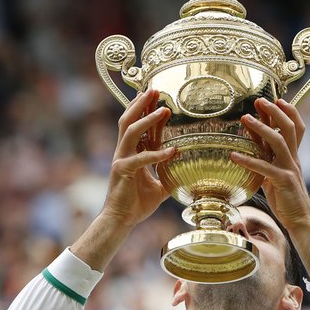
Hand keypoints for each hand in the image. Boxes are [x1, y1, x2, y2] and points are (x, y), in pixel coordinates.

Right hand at [101, 89, 174, 227]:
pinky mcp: (122, 171)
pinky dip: (157, 154)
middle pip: (128, 119)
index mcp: (130, 152)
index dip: (144, 109)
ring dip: (146, 119)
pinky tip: (172, 151)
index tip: (155, 95)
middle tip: (154, 89)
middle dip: (141, 103)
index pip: (136, 124)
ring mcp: (120, 159)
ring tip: (163, 109)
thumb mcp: (159, 187)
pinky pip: (141, 159)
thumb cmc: (137, 204)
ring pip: (130, 131)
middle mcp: (123, 152)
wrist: (121, 220)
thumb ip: (170, 175)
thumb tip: (189, 172)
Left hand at [231, 98, 309, 231]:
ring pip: (278, 141)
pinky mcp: (283, 181)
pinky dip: (248, 160)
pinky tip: (233, 156)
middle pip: (288, 127)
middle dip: (274, 111)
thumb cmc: (286, 200)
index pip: (295, 127)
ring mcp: (290, 169)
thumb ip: (265, 163)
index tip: (275, 99)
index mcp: (293, 156)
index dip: (288, 111)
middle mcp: (293, 159)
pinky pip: (264, 167)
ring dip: (261, 128)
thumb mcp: (273, 177)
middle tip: (259, 100)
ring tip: (245, 118)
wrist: (300, 220)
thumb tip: (250, 152)